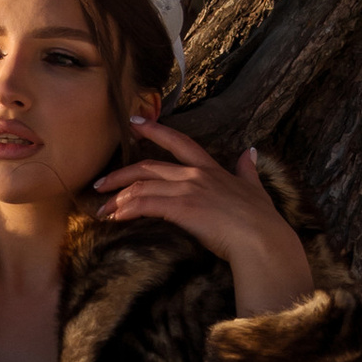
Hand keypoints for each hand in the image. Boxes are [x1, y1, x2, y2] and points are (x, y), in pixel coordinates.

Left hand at [95, 119, 316, 317]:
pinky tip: (116, 217)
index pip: (179, 142)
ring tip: (103, 209)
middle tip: (101, 183)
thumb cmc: (260, 219)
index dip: (155, 130)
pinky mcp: (182, 208)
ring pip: (142, 187)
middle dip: (120, 174)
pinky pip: (145, 205)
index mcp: (210, 169)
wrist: (261, 239)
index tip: (134, 122)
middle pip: (148, 167)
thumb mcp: (255, 188)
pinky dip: (127, 209)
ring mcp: (188, 190)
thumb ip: (248, 170)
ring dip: (118, 198)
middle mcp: (195, 175)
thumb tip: (250, 152)